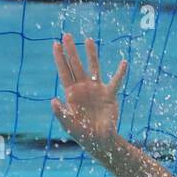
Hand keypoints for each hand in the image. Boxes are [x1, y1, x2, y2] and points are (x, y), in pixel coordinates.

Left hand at [51, 33, 126, 150]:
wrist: (100, 141)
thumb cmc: (83, 134)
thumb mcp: (69, 125)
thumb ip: (60, 113)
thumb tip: (53, 100)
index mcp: (71, 93)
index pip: (64, 71)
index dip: (59, 58)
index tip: (55, 44)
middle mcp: (83, 88)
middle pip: (76, 65)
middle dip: (71, 50)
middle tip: (67, 35)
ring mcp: (96, 90)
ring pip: (93, 67)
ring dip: (91, 54)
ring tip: (89, 40)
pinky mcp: (109, 95)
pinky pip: (116, 81)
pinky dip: (120, 72)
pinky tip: (123, 62)